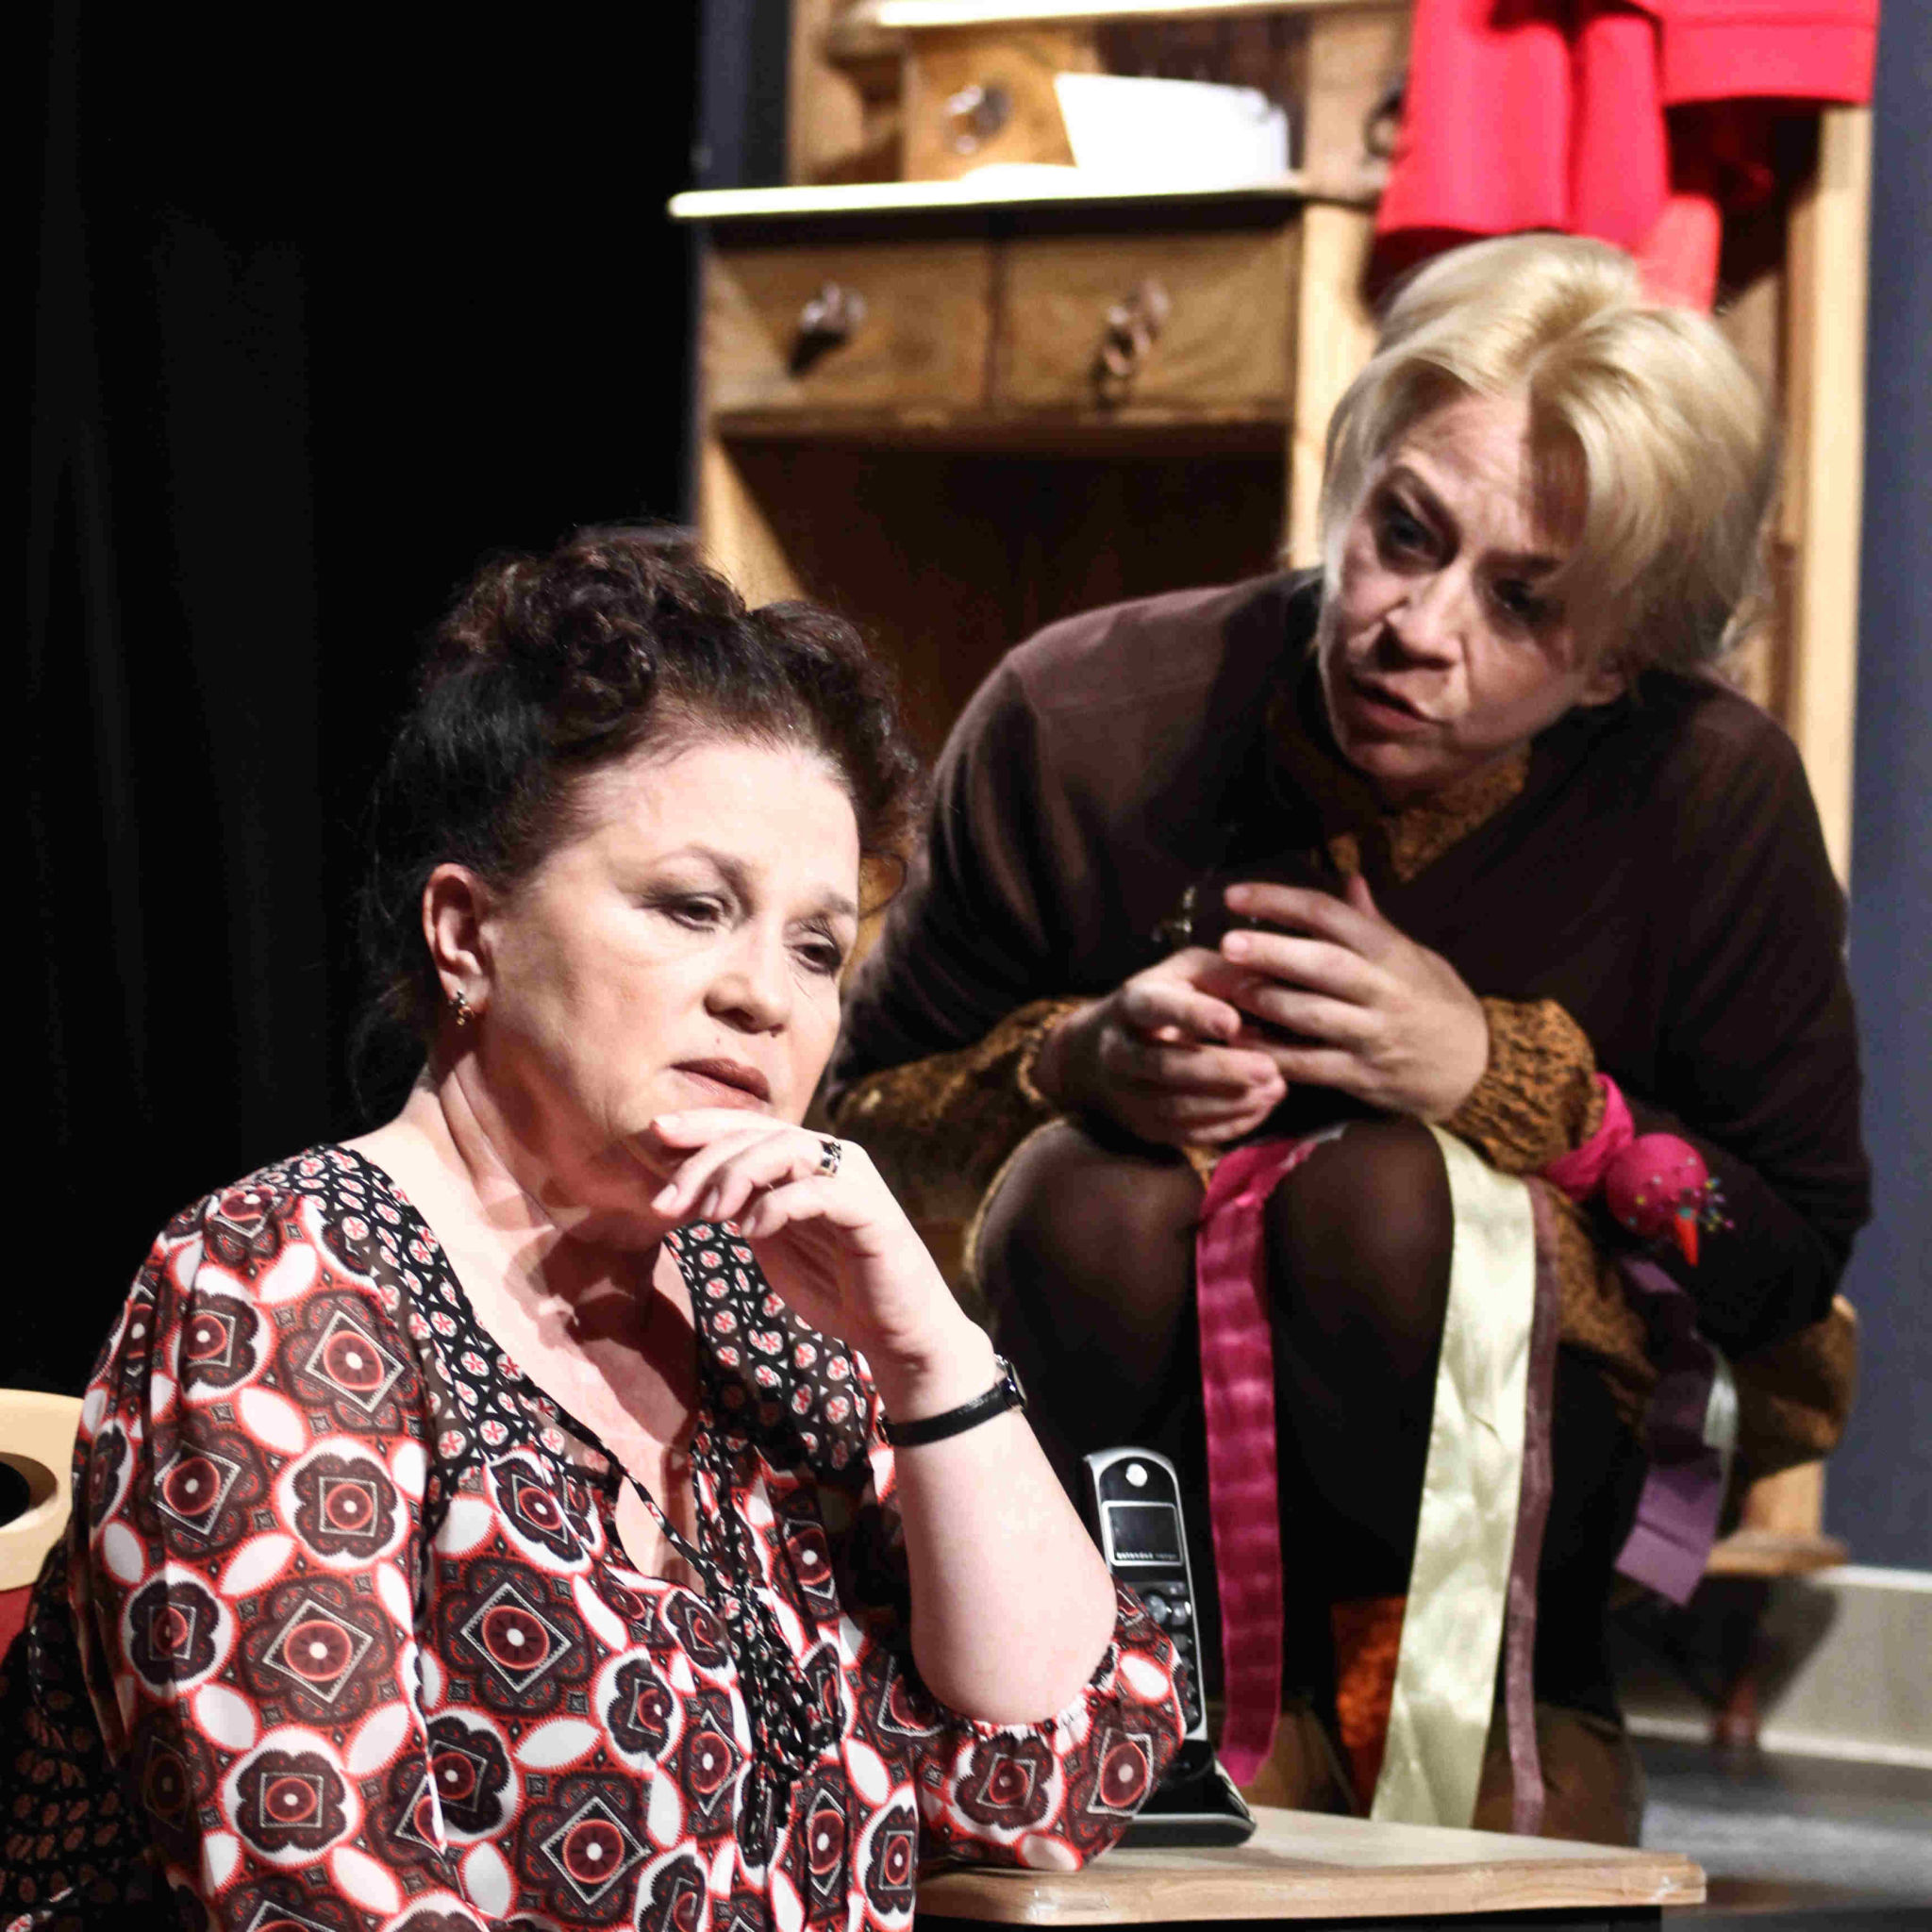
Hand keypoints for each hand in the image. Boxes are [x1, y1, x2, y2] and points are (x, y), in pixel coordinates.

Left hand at [643, 1111, 989, 1412]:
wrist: (894, 1332)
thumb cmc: (833, 1286)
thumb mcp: (770, 1243)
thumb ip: (738, 1210)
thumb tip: (686, 1190)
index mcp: (805, 1162)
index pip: (748, 1128)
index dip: (701, 1125)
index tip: (654, 1133)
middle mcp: (831, 1159)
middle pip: (760, 1133)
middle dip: (705, 1160)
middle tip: (664, 1200)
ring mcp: (854, 1181)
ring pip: (788, 1149)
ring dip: (738, 1176)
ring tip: (707, 1214)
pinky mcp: (872, 1212)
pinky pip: (820, 1192)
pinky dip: (778, 1205)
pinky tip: (750, 1231)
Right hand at [1031, 947, 1287, 1147]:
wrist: (1098, 1054)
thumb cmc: (1163, 1002)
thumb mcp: (1185, 973)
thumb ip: (1223, 974)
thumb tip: (1267, 983)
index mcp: (1131, 1003)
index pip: (1155, 1008)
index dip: (1192, 1015)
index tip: (1232, 1021)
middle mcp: (1120, 1052)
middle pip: (1166, 1066)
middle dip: (1221, 1070)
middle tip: (1270, 1068)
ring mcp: (1129, 1095)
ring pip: (1177, 1107)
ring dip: (1231, 1102)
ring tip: (1276, 1088)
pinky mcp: (1145, 1126)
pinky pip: (1188, 1134)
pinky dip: (1229, 1124)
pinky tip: (1262, 1106)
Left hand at [1213, 874, 1488, 1119]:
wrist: (1474, 1066)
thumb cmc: (1433, 1000)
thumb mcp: (1414, 955)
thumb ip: (1373, 923)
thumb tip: (1348, 878)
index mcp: (1390, 952)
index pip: (1331, 915)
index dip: (1280, 901)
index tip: (1235, 896)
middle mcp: (1382, 991)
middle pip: (1322, 965)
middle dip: (1272, 952)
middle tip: (1227, 943)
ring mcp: (1372, 1035)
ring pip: (1312, 1016)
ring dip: (1266, 1003)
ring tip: (1224, 990)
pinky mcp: (1362, 1076)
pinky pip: (1311, 1065)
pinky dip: (1273, 1055)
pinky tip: (1238, 1042)